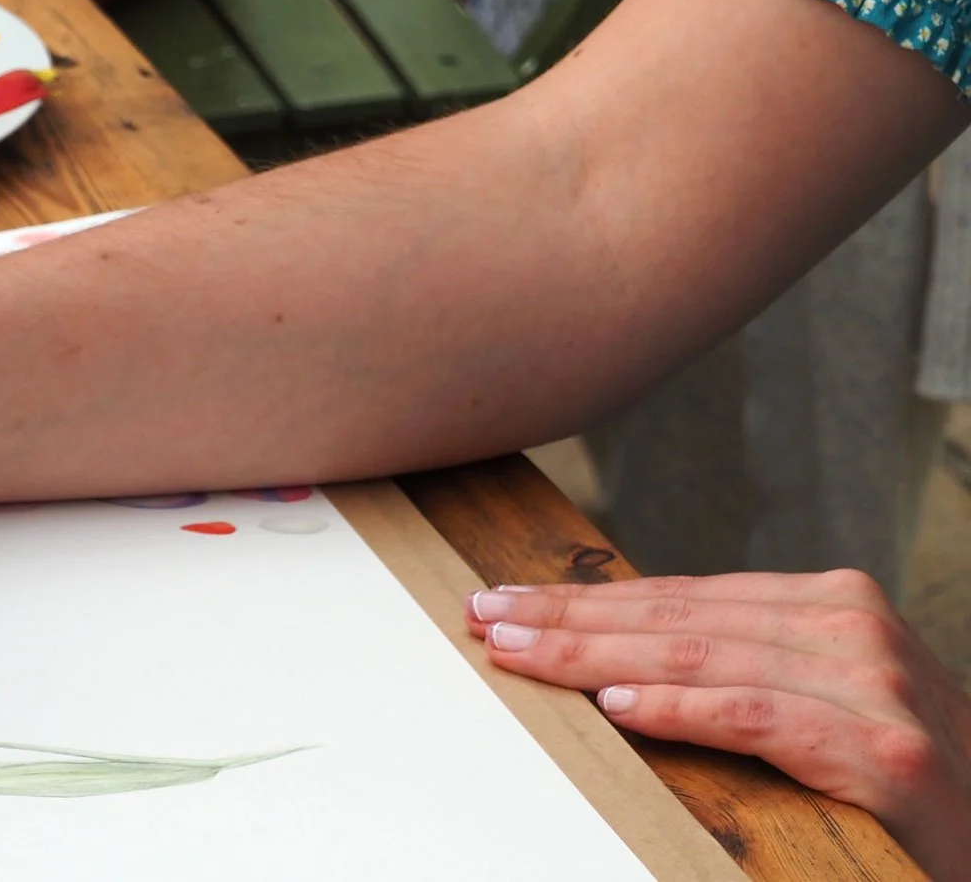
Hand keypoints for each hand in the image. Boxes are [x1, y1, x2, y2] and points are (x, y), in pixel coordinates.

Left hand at [464, 571, 970, 877]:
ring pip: (702, 657)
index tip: (503, 602)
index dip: (583, 600)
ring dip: (596, 653)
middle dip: (569, 619)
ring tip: (520, 653)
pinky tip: (618, 703)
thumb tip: (608, 654)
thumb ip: (735, 668)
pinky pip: (758, 717)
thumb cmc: (894, 783)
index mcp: (830, 605)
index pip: (678, 597)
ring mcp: (873, 684)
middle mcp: (852, 627)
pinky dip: (682, 707)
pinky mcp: (882, 750)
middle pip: (677, 619)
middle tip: (485, 617)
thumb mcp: (813, 704)